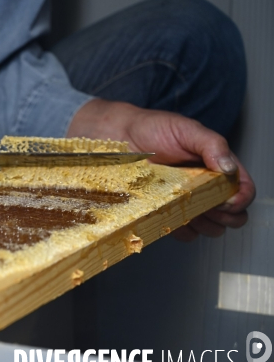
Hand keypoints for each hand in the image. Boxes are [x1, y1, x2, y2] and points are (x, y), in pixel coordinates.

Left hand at [68, 99, 255, 240]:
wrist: (118, 139)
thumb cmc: (151, 129)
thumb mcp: (186, 129)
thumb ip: (212, 145)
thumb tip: (229, 168)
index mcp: (217, 166)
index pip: (243, 189)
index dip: (240, 199)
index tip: (226, 200)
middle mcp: (205, 187)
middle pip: (232, 214)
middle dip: (225, 215)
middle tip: (207, 206)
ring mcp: (187, 202)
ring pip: (211, 227)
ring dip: (205, 224)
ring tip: (188, 209)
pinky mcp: (167, 213)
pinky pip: (184, 232)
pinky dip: (182, 230)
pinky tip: (172, 216)